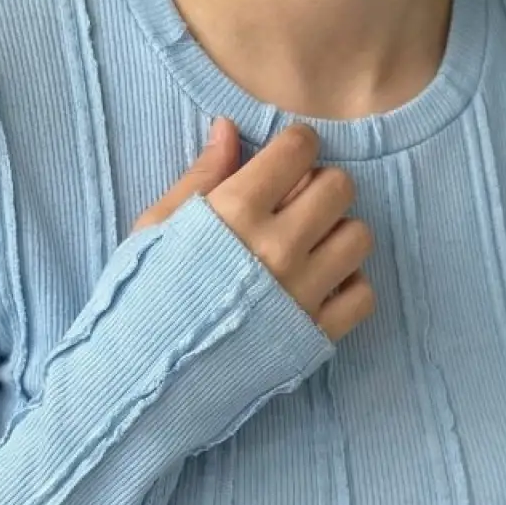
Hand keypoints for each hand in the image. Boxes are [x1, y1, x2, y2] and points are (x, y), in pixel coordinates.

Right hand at [133, 117, 375, 343]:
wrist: (143, 375)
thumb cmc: (142, 295)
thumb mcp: (157, 227)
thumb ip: (201, 177)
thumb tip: (229, 129)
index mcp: (236, 211)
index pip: (299, 150)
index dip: (296, 147)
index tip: (286, 160)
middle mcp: (277, 248)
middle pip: (339, 188)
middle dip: (321, 187)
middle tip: (298, 206)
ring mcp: (301, 294)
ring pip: (359, 238)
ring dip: (340, 236)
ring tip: (311, 249)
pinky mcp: (314, 335)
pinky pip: (363, 296)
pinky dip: (350, 288)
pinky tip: (321, 288)